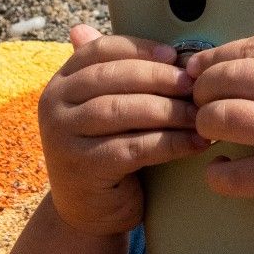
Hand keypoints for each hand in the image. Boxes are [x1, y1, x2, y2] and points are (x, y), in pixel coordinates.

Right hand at [38, 25, 209, 234]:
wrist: (88, 210)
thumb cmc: (107, 150)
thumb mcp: (109, 109)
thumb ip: (123, 75)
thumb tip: (161, 44)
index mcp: (61, 81)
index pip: (101, 51)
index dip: (141, 49)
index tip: (177, 56)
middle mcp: (52, 104)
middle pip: (113, 78)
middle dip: (161, 79)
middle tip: (196, 85)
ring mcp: (62, 137)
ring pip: (123, 111)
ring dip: (169, 111)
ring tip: (200, 114)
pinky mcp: (82, 168)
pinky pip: (133, 147)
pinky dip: (169, 143)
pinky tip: (194, 143)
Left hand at [186, 0, 253, 222]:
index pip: (251, 45)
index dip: (218, 55)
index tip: (200, 65)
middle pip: (228, 77)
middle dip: (203, 87)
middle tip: (198, 96)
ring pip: (223, 118)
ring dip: (204, 123)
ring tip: (206, 127)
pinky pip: (236, 173)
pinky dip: (219, 172)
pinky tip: (220, 166)